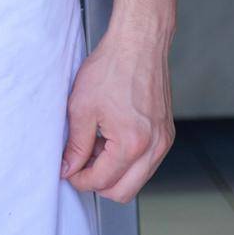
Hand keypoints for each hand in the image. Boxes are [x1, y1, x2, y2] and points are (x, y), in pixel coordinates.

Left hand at [60, 27, 175, 202]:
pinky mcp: (166, 133)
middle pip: (124, 192)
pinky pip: (146, 162)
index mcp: (132, 144)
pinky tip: (109, 137)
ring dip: (113, 172)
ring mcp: (164, 141)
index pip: (102, 181)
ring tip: (94, 145)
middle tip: (79, 164)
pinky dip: (127, 159)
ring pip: (137, 179)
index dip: (79, 179)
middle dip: (98, 183)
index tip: (67, 170)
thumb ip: (75, 144)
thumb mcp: (82, 106)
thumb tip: (68, 168)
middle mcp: (154, 147)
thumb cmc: (112, 67)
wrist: (138, 42)